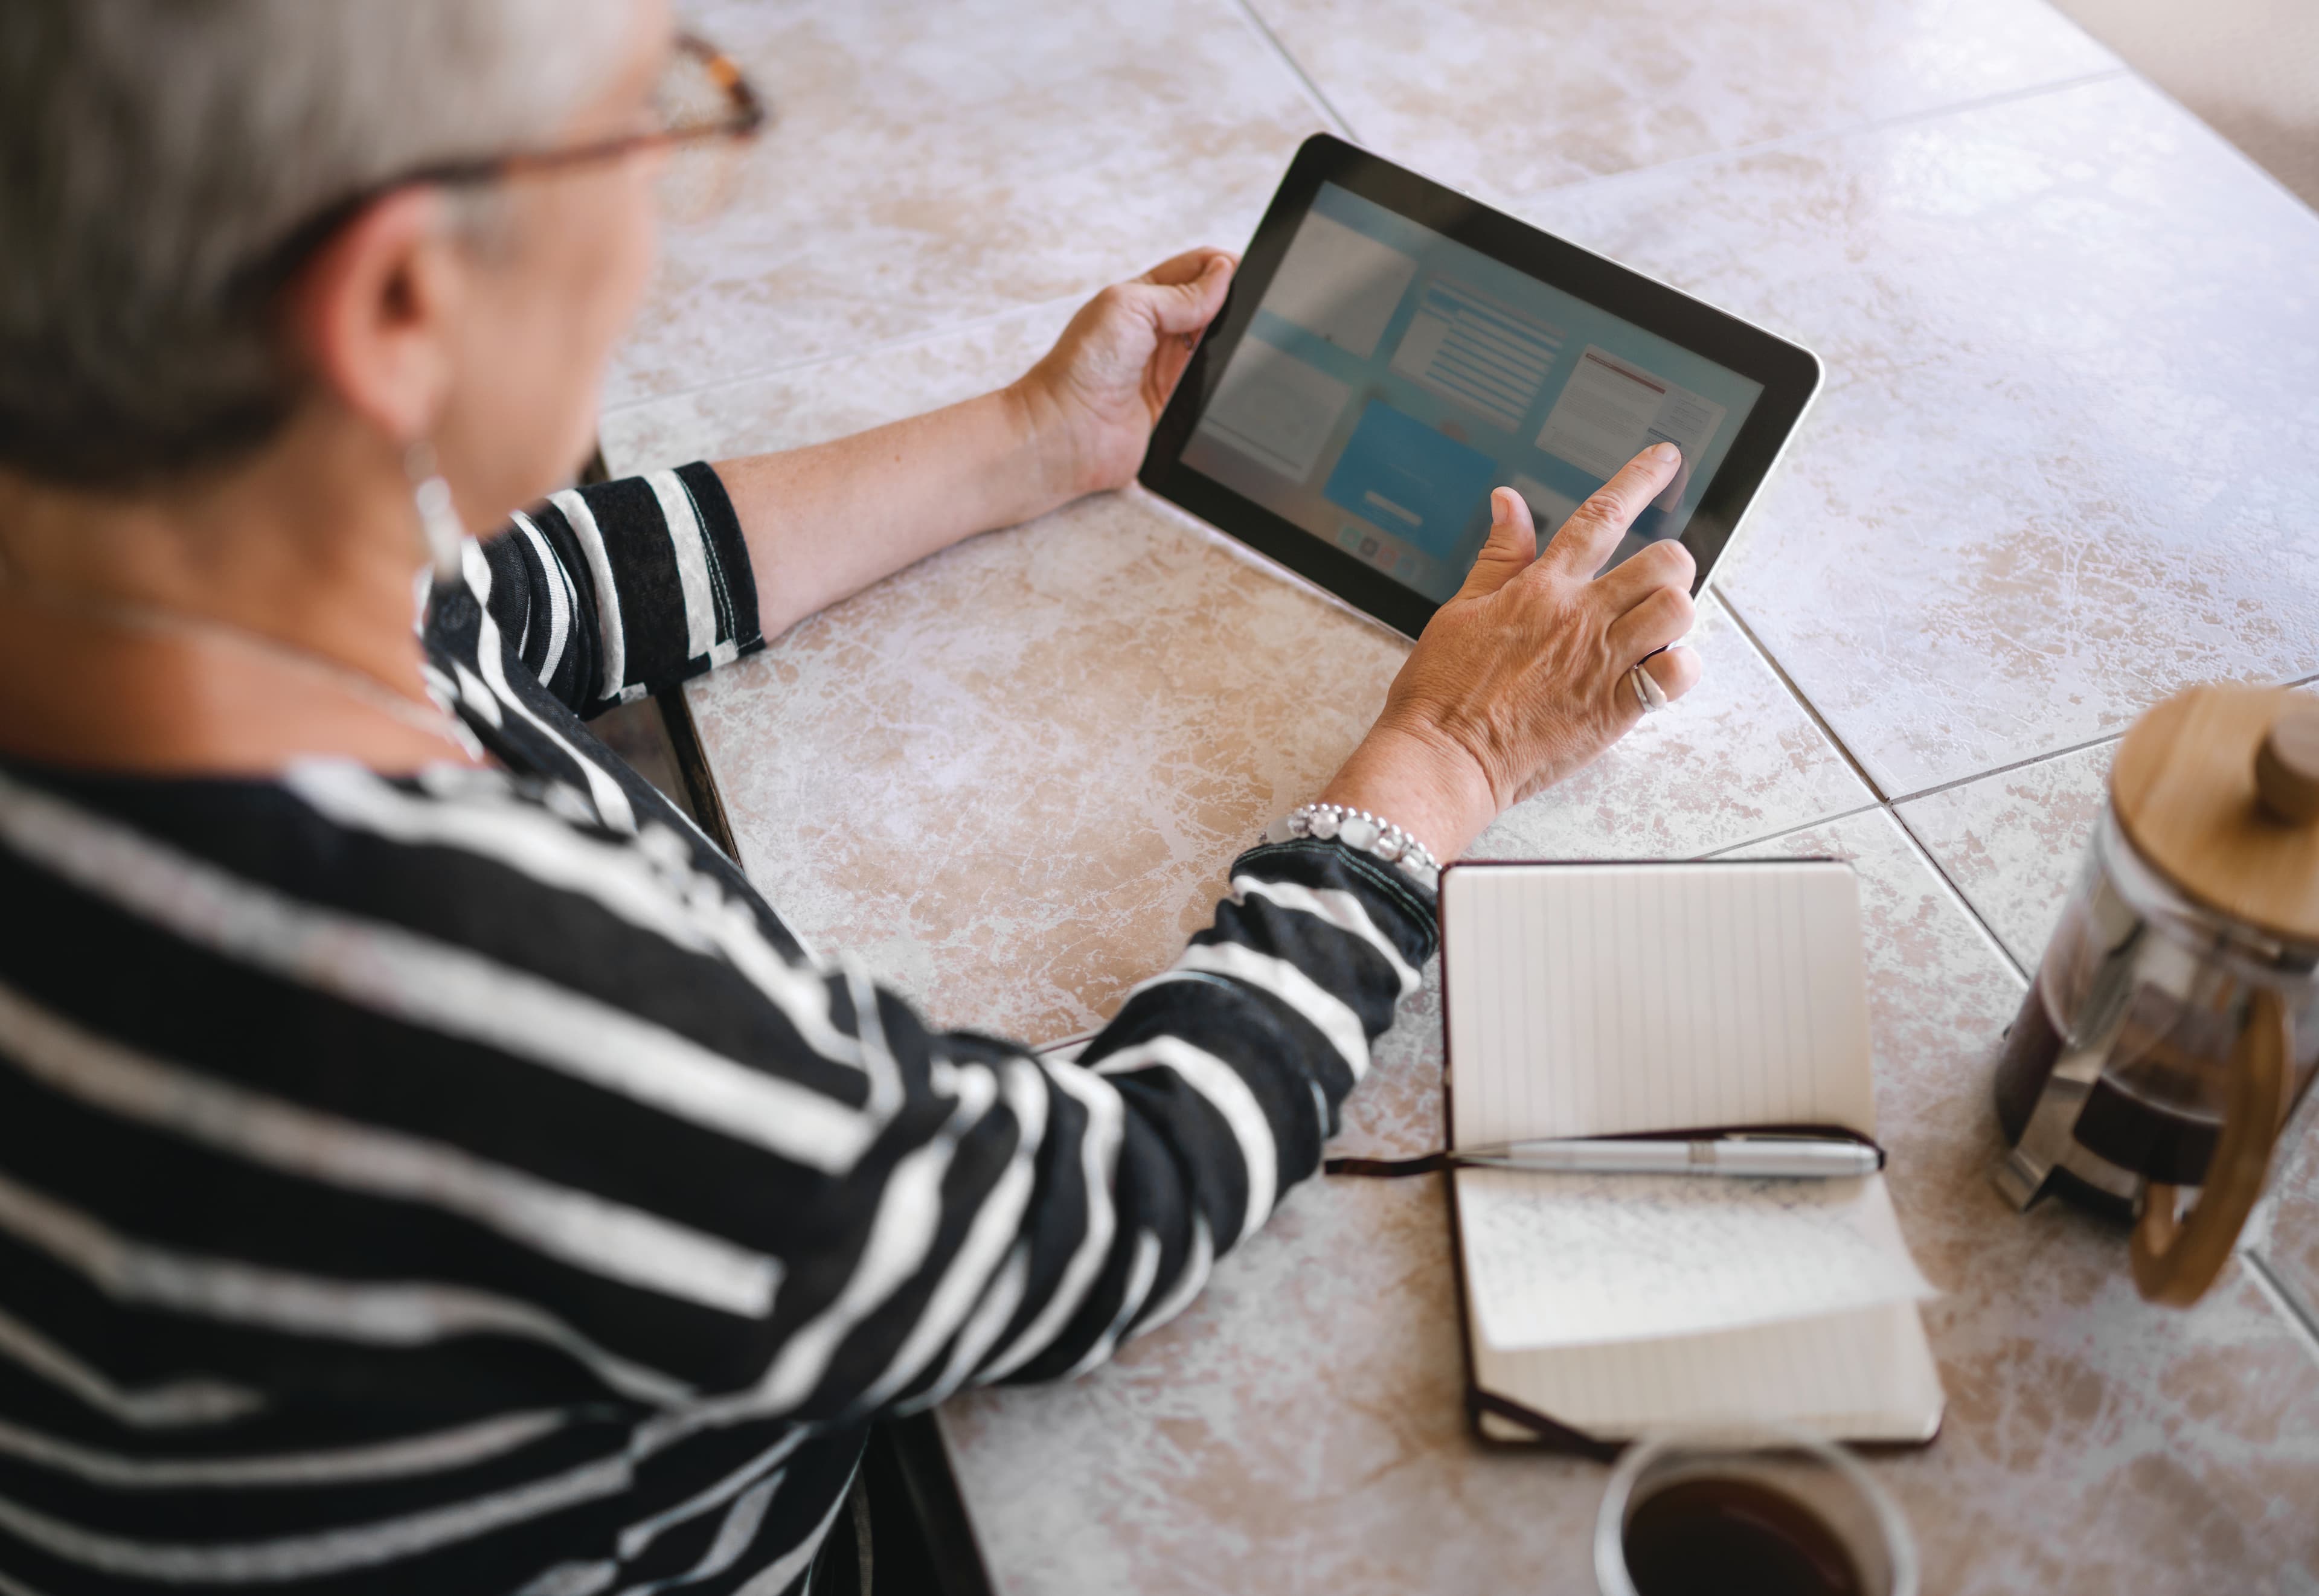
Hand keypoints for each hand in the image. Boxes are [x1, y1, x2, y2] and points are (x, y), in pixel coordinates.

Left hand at [1007, 248, 1236, 502]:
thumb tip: (1224, 274)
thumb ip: (1180, 294)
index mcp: (1141, 297)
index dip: (1223, 266)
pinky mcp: (1177, 403)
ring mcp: (1168, 368)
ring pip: (1217, 345)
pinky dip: (1224, 379)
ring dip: (1230, 343)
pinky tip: (1228, 374)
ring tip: (1238, 342)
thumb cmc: (1081, 368)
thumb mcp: (1130, 307)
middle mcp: (1155, 331)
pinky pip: (1213, 385)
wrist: (1066, 433)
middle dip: (1233, 304)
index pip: (1195, 270)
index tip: (1250, 269)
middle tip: (1252, 308)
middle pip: (1212, 307)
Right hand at [1319, 444, 1703, 861]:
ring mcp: (1601, 664)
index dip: (1639, 479)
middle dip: (1670, 562)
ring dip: (1675, 612)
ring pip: (1677, 610)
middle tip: (1653, 580)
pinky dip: (1678, 668)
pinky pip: (1675, 675)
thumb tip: (1507, 501)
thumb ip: (1497, 556)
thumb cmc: (1441, 691)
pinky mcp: (1613, 710)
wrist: (1442, 756)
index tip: (1664, 459)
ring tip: (1654, 627)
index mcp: (1541, 589)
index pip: (1601, 516)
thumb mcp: (1460, 610)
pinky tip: (1657, 671)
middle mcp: (1580, 619)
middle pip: (1662, 561)